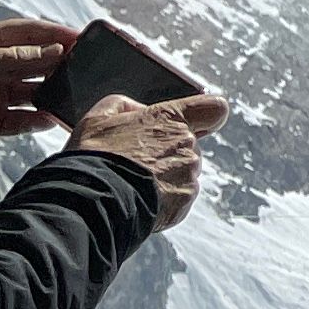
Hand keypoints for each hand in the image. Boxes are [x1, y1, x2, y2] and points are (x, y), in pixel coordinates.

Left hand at [0, 17, 79, 161]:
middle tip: (83, 65)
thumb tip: (57, 51)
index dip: (52, 34)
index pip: (25, 32)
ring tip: (69, 91)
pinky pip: (21, 119)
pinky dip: (35, 120)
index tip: (79, 37)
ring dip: (49, 91)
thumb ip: (19, 58)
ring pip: (30, 91)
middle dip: (55, 62)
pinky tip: (49, 118)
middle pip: (32, 61)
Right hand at [67, 91, 231, 230]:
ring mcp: (188, 175)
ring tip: (132, 184)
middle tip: (136, 163)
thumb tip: (138, 111)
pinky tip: (138, 200)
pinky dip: (162, 200)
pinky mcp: (184, 202)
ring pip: (183, 173)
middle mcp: (187, 145)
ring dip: (164, 177)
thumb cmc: (95, 157)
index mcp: (171, 119)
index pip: (214, 109)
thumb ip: (125, 106)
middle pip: (189, 146)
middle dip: (168, 153)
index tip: (194, 122)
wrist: (94, 201)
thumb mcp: (99, 118)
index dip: (206, 115)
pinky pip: (178, 198)